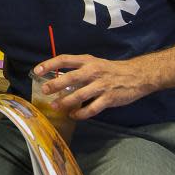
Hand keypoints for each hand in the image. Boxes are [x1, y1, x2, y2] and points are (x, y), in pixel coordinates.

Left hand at [35, 55, 155, 119]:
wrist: (137, 75)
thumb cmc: (111, 70)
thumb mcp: (95, 63)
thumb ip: (79, 69)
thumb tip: (58, 77)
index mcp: (87, 61)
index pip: (64, 60)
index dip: (49, 64)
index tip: (37, 70)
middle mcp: (93, 71)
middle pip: (70, 77)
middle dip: (55, 84)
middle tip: (44, 90)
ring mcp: (101, 86)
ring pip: (79, 95)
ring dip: (65, 102)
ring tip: (55, 106)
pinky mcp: (108, 98)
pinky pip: (91, 109)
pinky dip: (81, 114)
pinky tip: (73, 115)